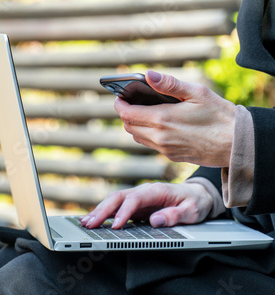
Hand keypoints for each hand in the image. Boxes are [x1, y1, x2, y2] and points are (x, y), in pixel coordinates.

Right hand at [80, 182, 212, 228]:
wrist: (197, 195)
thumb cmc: (195, 203)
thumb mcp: (193, 211)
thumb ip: (176, 215)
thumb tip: (156, 221)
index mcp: (156, 191)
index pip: (134, 200)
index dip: (123, 213)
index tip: (115, 226)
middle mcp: (143, 191)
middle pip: (117, 197)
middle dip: (102, 211)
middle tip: (90, 224)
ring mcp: (137, 197)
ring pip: (112, 200)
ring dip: (98, 211)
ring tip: (85, 223)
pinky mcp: (134, 204)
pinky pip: (115, 206)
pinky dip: (102, 212)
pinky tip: (92, 220)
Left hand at [115, 70, 235, 166]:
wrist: (237, 144)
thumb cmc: (220, 115)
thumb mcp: (197, 93)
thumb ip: (170, 84)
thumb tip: (149, 75)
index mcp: (162, 119)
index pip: (127, 114)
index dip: (119, 104)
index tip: (119, 97)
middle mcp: (159, 137)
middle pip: (128, 126)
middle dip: (126, 114)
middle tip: (131, 102)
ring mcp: (164, 149)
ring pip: (137, 137)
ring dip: (135, 125)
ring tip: (143, 112)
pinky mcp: (171, 156)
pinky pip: (150, 145)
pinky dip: (147, 134)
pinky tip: (158, 125)